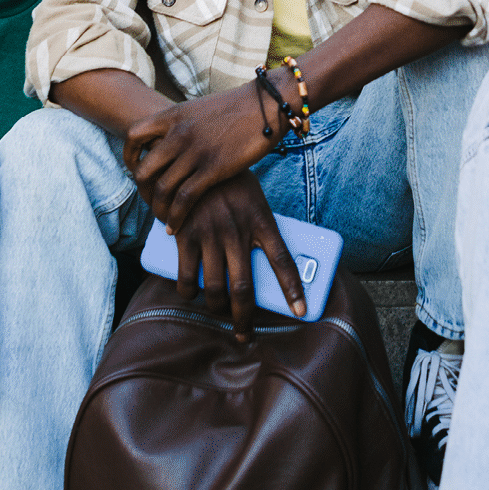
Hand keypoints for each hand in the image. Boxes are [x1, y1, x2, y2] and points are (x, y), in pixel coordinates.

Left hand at [123, 84, 275, 231]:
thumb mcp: (200, 110)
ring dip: (158, 209)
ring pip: (161, 188)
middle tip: (151, 201)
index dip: (129, 157)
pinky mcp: (213, 168)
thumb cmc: (238, 108)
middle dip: (143, 191)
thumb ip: (182, 125)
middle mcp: (178, 134)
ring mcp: (195, 152)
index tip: (136, 169)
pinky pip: (184, 199)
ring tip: (163, 219)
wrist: (267, 103)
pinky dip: (175, 217)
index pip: (133, 136)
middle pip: (143, 169)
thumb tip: (172, 141)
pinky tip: (175, 227)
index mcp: (173, 116)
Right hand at [174, 173, 304, 338]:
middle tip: (244, 335)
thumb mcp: (253, 199)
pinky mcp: (186, 235)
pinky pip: (187, 276)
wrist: (194, 154)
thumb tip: (264, 264)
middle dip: (244, 319)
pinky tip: (191, 293)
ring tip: (219, 312)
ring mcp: (210, 234)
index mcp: (261, 220)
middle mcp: (237, 231)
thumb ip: (258, 228)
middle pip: (244, 288)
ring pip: (215, 288)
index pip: (283, 260)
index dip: (293, 289)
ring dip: (217, 308)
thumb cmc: (230, 181)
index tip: (302, 311)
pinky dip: (188, 291)